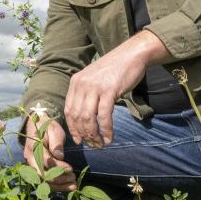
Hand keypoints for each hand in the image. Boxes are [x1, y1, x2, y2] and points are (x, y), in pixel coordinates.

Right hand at [22, 114, 75, 192]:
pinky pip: (45, 182)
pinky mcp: (36, 170)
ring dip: (59, 186)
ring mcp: (32, 165)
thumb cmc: (47, 127)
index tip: (71, 168)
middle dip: (59, 179)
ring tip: (74, 185)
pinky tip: (68, 187)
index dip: (58, 167)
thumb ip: (56, 142)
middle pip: (42, 175)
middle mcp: (30, 158)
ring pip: (43, 182)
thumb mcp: (54, 129)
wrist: (36, 126)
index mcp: (34, 147)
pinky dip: (56, 186)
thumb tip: (59, 156)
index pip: (45, 162)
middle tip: (73, 178)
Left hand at [64, 30, 170, 147]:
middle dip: (84, 135)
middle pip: (78, 117)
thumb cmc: (114, 69)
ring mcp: (95, 87)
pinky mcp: (109, 90)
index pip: (68, 110)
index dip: (73, 128)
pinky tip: (109, 137)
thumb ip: (86, 94)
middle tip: (93, 145)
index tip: (79, 139)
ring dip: (94, 135)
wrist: (131, 54)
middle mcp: (82, 84)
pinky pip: (104, 116)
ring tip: (101, 144)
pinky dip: (106, 130)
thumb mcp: (93, 79)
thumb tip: (84, 119)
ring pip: (89, 119)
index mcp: (75, 82)